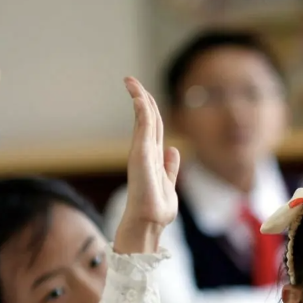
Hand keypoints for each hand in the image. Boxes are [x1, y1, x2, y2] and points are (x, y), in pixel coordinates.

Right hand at [113, 77, 181, 254]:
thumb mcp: (169, 185)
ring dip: (139, 98)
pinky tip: (139, 98)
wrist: (149, 222)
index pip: (152, 125)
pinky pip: (144, 128)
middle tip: (129, 80)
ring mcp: (142, 152)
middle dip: (140, 97)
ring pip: (144, 118)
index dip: (148, 108)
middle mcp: (146, 151)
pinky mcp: (141, 155)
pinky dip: (142, 111)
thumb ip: (170, 168)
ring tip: (130, 81)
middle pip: (146, 117)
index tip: (141, 92)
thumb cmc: (157, 209)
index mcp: (153, 156)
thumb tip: (173, 151)